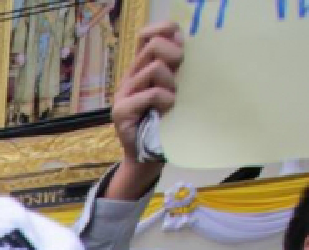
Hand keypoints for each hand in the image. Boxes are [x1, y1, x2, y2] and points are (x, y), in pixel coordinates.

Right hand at [108, 22, 182, 197]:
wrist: (149, 158)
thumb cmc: (167, 125)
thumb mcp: (176, 92)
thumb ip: (178, 70)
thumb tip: (187, 44)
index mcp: (143, 69)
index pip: (147, 35)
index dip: (165, 31)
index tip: (181, 45)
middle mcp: (131, 77)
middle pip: (153, 45)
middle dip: (174, 57)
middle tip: (180, 78)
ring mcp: (124, 94)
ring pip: (153, 68)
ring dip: (170, 83)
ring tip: (172, 101)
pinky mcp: (121, 111)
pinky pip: (149, 93)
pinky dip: (164, 99)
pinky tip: (168, 110)